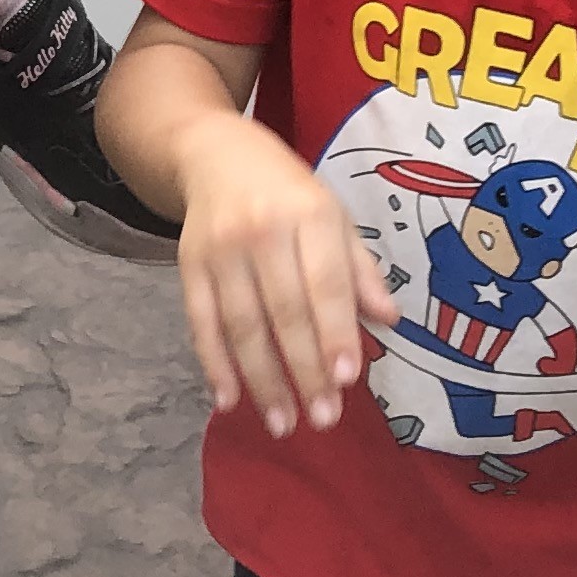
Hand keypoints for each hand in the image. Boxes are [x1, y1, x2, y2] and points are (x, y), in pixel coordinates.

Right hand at [175, 119, 392, 438]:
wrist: (215, 154)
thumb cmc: (287, 192)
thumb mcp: (334, 215)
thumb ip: (359, 269)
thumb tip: (388, 320)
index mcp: (309, 214)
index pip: (325, 282)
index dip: (336, 331)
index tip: (348, 378)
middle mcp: (262, 230)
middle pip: (285, 310)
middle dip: (304, 369)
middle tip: (323, 417)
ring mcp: (221, 248)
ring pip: (242, 324)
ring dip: (263, 379)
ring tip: (283, 423)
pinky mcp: (189, 264)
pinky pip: (201, 322)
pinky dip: (214, 364)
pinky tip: (229, 400)